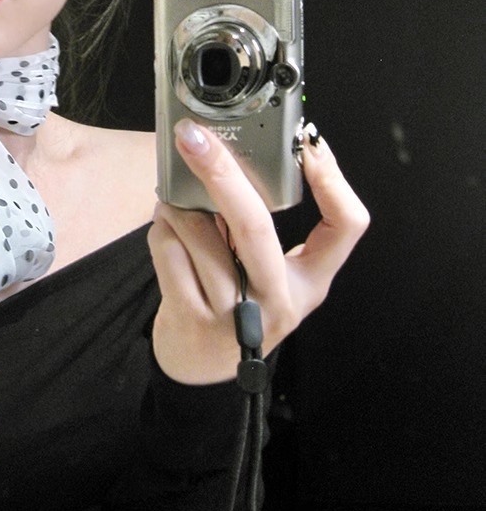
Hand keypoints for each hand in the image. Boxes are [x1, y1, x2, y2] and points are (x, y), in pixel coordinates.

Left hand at [148, 121, 369, 384]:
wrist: (201, 372)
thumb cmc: (236, 306)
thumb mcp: (267, 276)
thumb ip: (259, 230)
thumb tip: (229, 158)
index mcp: (310, 281)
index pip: (348, 226)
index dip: (334, 182)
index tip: (310, 145)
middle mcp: (279, 300)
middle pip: (256, 226)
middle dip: (222, 173)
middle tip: (196, 138)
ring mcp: (236, 316)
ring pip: (200, 235)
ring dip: (177, 205)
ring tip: (173, 199)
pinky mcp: (193, 321)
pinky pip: (170, 254)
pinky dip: (162, 231)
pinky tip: (165, 229)